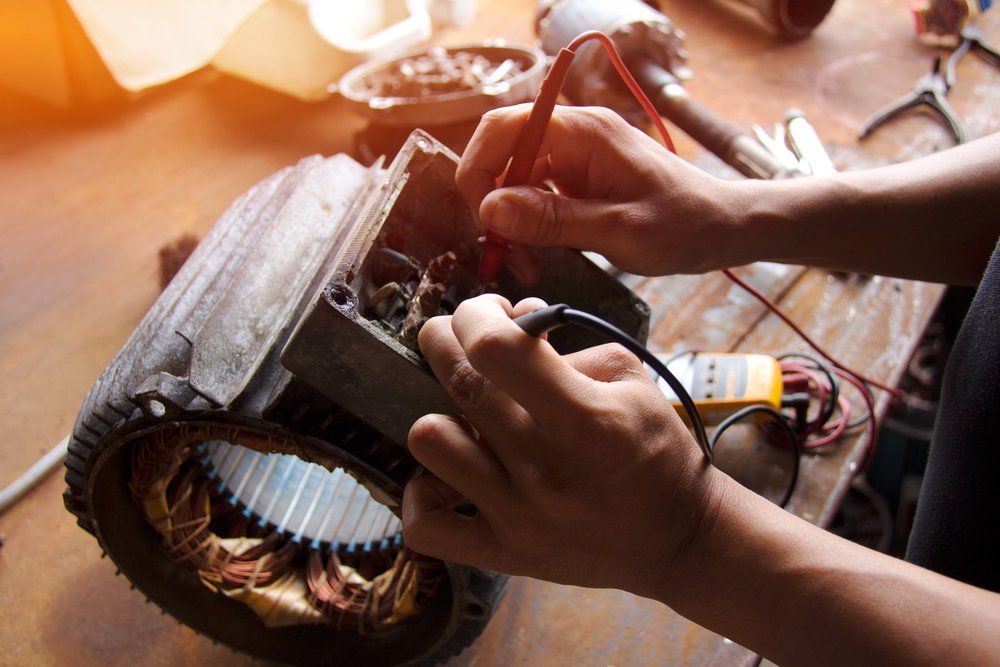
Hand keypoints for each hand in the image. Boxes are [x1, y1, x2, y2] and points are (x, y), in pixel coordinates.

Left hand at [401, 294, 722, 597]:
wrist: (678, 538)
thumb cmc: (654, 450)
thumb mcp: (632, 381)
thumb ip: (570, 343)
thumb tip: (511, 316)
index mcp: (587, 419)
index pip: (496, 348)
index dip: (476, 313)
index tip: (485, 311)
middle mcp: (547, 469)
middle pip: (460, 382)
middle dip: (445, 339)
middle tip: (456, 335)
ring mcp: (519, 516)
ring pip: (431, 440)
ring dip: (440, 414)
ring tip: (465, 415)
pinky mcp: (502, 553)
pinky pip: (424, 525)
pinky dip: (422, 495)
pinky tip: (449, 474)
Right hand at [456, 105, 749, 275]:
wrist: (723, 229)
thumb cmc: (684, 225)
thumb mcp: (619, 230)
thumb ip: (554, 219)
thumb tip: (491, 209)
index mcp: (583, 132)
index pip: (504, 129)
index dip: (479, 170)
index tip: (485, 221)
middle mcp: (573, 136)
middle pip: (501, 153)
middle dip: (491, 202)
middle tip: (502, 251)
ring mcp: (574, 158)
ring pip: (513, 179)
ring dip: (508, 221)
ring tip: (526, 263)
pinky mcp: (577, 181)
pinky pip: (533, 196)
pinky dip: (526, 227)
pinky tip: (538, 256)